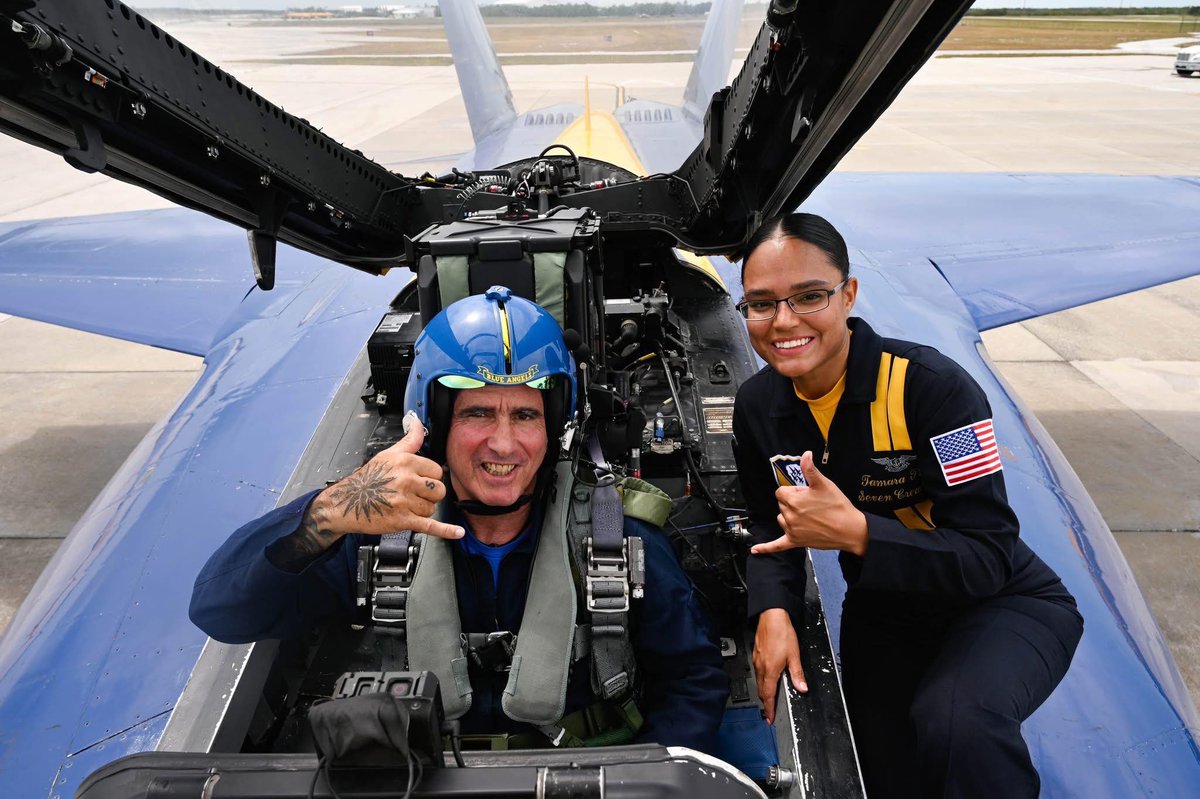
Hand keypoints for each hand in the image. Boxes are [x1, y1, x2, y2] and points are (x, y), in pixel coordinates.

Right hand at [311, 419, 464, 540]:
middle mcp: (405, 480)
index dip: (430, 477)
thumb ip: (409, 440)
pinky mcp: (402, 520)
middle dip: (429, 494)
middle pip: (438, 490)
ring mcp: (404, 501)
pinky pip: (430, 525)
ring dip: (423, 509)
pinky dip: (445, 530)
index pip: (436, 471)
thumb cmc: (367, 480)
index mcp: (405, 463)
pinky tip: (457, 533)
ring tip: (406, 506)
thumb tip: (417, 422)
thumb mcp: (388, 455)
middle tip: (414, 495)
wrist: (347, 503)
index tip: (420, 480)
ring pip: (432, 507)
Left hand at [750, 451, 867, 556]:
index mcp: (793, 500)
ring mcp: (792, 530)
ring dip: (790, 516)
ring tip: (808, 516)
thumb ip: (810, 469)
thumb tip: (805, 455)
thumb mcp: (824, 483)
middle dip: (794, 502)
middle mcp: (789, 516)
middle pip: (782, 505)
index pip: (781, 491)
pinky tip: (755, 550)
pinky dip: (766, 548)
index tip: (806, 493)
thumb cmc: (838, 507)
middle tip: (812, 504)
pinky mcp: (796, 541)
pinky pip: (777, 546)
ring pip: (782, 519)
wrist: (850, 529)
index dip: (794, 491)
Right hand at [754, 608, 806, 724]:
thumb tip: (802, 688)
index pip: (768, 695)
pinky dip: (761, 681)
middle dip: (766, 703)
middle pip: (761, 691)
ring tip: (768, 699)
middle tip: (769, 712)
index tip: (770, 718)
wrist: (771, 616)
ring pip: (758, 682)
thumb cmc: (781, 632)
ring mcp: (757, 661)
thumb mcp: (794, 655)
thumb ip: (798, 674)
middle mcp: (761, 667)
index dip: (769, 709)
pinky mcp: (756, 654)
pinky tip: (766, 679)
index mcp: (771, 670)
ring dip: (763, 692)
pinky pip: (757, 673)